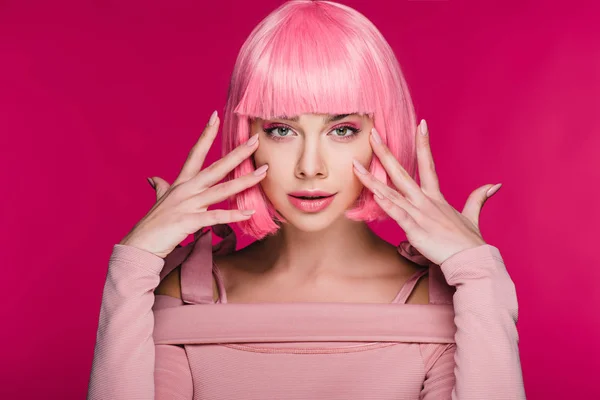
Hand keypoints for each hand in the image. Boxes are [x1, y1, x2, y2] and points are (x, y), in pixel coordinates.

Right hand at [119, 110, 267, 258]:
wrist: (140, 245)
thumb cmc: (152, 224)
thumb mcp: (158, 200)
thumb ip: (160, 187)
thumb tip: (153, 178)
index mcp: (182, 182)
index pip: (196, 153)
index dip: (206, 134)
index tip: (216, 116)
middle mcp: (187, 189)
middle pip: (216, 167)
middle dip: (238, 153)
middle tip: (255, 140)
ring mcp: (188, 204)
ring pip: (222, 190)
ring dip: (245, 181)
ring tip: (263, 172)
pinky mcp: (189, 221)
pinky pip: (216, 217)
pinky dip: (234, 215)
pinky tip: (249, 212)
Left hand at [352, 119, 501, 265]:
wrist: (472, 260)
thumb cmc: (469, 242)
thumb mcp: (472, 216)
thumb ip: (478, 198)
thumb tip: (494, 185)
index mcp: (435, 197)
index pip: (428, 164)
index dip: (423, 144)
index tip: (420, 124)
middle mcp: (425, 201)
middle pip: (402, 171)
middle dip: (385, 152)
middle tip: (373, 133)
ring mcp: (419, 214)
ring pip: (391, 192)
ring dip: (371, 178)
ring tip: (355, 164)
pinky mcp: (415, 229)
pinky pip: (398, 214)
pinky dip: (386, 204)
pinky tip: (374, 193)